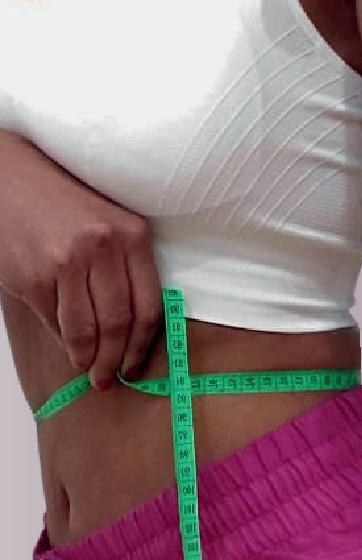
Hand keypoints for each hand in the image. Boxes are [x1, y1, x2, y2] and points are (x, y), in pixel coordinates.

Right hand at [0, 131, 162, 388]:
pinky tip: (66, 343)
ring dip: (87, 360)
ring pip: (86, 332)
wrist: (14, 182)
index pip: (149, 306)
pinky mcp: (35, 278)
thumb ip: (126, 267)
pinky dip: (62, 341)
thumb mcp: (109, 223)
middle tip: (109, 377)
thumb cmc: (65, 206)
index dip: (142, 345)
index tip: (137, 365)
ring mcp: (67, 263)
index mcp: (132, 234)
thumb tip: (136, 332)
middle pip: (118, 324)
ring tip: (87, 368)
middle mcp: (104, 247)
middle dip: (115, 361)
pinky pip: (55, 324)